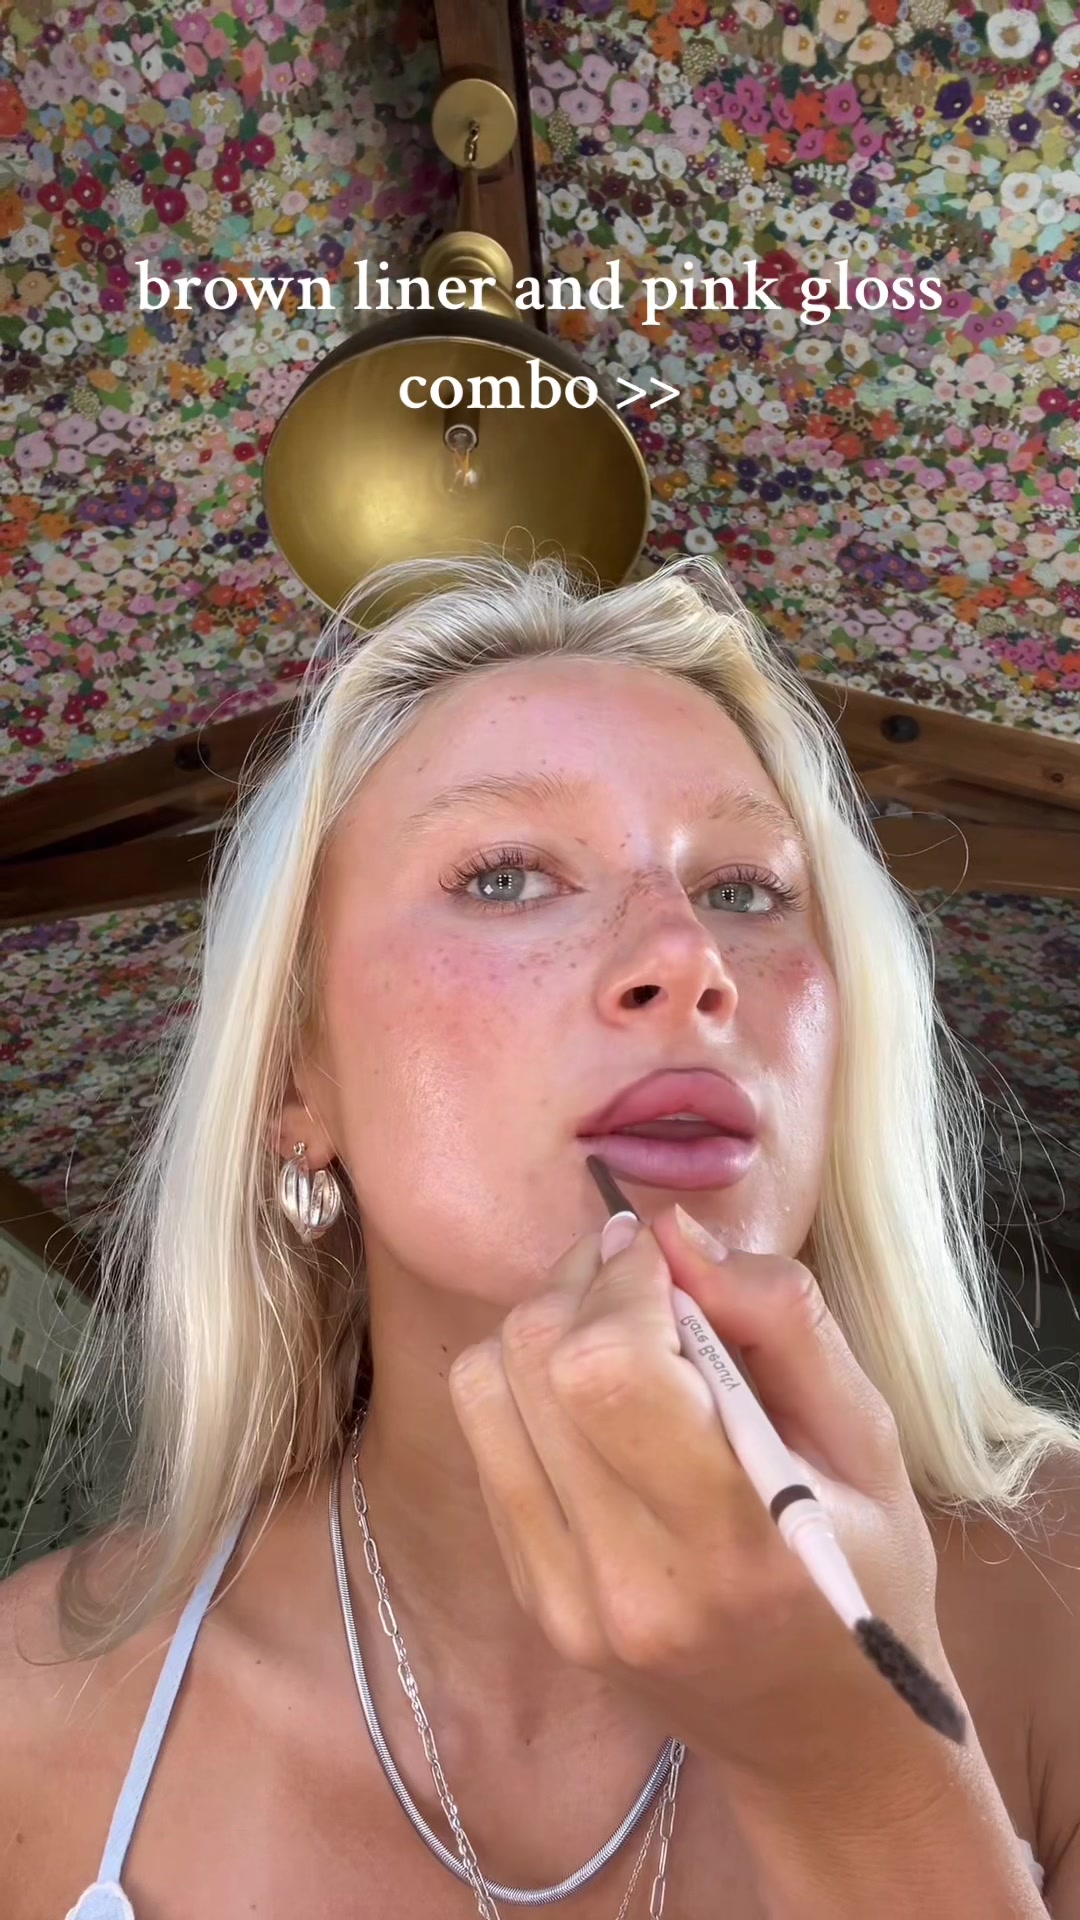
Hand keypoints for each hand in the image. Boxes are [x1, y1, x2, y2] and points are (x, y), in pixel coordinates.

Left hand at [448, 1206, 947, 1801]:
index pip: (608, 1368)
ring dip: (543, 1329)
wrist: (824, 1735)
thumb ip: (781, 1318)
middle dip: (581, 1284)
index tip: (667, 1259)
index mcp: (731, 1540)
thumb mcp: (869, 1436)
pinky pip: (486, 1443)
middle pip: (533, 1364)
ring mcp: (563, 1598)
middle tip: (642, 1276)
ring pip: (484, 1391)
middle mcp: (627, 1580)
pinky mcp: (530, 1597)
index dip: (624, 1280)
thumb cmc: (868, 1571)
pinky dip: (528, 1389)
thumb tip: (671, 1231)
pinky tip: (597, 1400)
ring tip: (617, 1330)